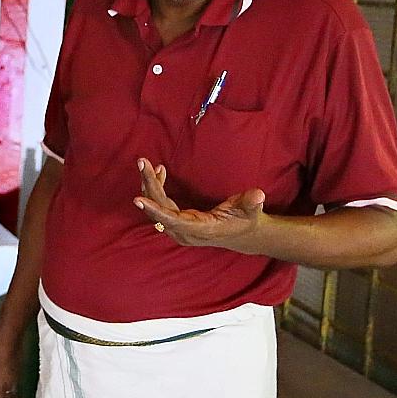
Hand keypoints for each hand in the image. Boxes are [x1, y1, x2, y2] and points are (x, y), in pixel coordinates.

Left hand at [134, 158, 266, 250]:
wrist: (243, 235)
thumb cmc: (246, 220)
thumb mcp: (252, 210)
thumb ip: (251, 202)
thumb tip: (258, 195)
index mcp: (200, 229)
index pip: (172, 220)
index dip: (155, 211)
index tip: (138, 199)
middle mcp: (185, 232)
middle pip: (159, 210)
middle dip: (149, 185)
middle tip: (142, 163)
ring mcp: (179, 229)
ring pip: (157, 208)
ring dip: (151, 185)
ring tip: (148, 164)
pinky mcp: (177, 222)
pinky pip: (160, 206)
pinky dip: (157, 189)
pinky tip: (159, 172)